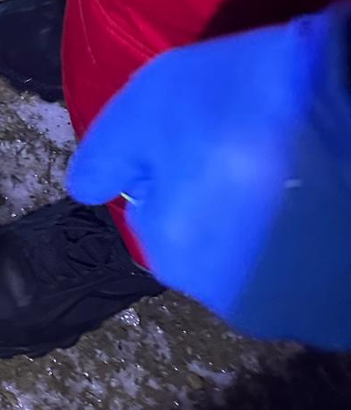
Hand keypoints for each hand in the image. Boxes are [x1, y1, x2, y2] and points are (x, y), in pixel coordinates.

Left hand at [67, 2, 350, 348]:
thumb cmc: (246, 97)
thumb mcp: (148, 100)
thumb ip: (107, 152)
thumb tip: (84, 190)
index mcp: (175, 256)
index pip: (155, 212)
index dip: (177, 165)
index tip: (208, 132)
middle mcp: (232, 304)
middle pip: (210, 246)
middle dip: (222, 205)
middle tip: (253, 148)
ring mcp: (298, 312)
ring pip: (265, 266)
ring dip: (271, 230)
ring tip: (296, 170)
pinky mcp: (345, 310)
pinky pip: (316, 274)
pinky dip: (317, 244)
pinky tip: (329, 198)